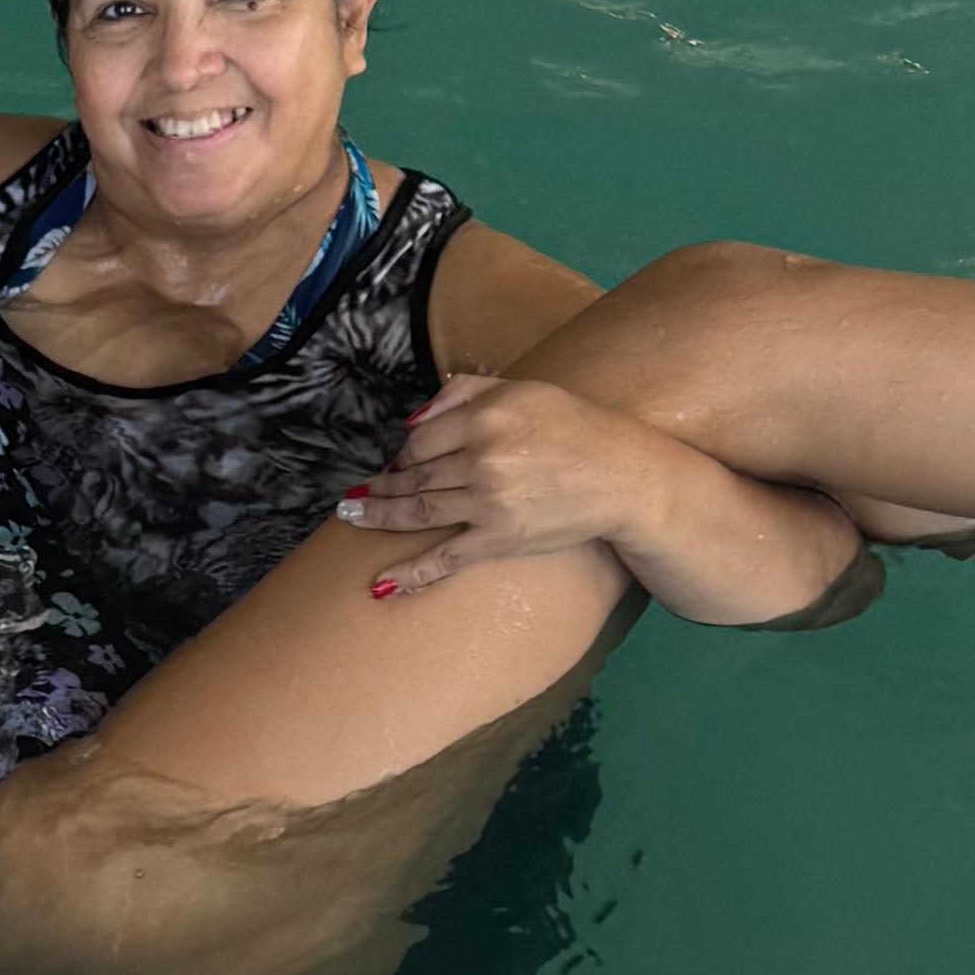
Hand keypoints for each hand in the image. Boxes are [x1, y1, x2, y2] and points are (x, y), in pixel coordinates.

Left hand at [339, 371, 671, 595]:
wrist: (623, 475)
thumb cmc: (574, 428)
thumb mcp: (522, 389)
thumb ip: (464, 392)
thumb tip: (411, 419)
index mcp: (486, 416)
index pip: (420, 437)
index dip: (404, 451)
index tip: (398, 461)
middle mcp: (483, 458)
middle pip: (413, 474)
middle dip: (382, 485)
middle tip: (355, 496)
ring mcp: (489, 502)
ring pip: (419, 510)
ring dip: (379, 516)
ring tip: (351, 517)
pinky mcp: (501, 538)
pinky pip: (446, 557)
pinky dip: (412, 573)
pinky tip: (381, 585)